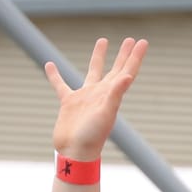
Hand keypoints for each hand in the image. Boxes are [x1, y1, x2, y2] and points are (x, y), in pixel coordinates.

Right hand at [45, 37, 146, 160]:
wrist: (75, 152)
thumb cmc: (92, 136)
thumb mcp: (106, 113)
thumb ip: (116, 94)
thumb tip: (128, 76)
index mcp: (112, 95)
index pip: (127, 71)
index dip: (135, 56)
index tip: (143, 41)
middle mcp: (101, 94)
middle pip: (115, 69)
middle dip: (123, 54)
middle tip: (129, 39)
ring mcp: (85, 98)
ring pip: (92, 72)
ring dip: (98, 57)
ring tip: (102, 41)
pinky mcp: (69, 103)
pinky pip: (61, 85)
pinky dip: (55, 75)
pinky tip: (49, 64)